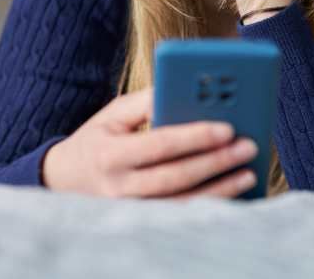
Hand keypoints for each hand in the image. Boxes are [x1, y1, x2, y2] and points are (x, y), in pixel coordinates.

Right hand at [43, 89, 258, 198]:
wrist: (64, 180)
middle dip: (216, 162)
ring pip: (181, 203)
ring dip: (220, 189)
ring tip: (249, 173)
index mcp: (111, 154)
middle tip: (248, 147)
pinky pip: (180, 215)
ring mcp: (129, 211)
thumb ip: (148, 102)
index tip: (228, 128)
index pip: (160, 145)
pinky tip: (232, 193)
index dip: (196, 137)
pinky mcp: (141, 222)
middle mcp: (118, 187)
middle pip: (176, 176)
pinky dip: (209, 205)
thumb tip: (187, 91)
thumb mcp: (114, 114)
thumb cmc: (99, 139)